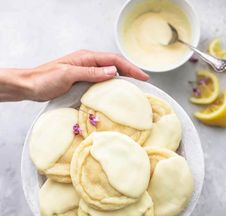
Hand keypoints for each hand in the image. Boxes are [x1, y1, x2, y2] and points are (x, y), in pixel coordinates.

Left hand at [25, 50, 148, 100]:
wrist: (30, 86)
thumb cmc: (45, 79)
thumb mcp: (68, 74)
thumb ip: (90, 72)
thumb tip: (113, 71)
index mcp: (86, 58)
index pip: (113, 61)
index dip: (130, 68)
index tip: (143, 77)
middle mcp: (87, 63)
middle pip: (113, 66)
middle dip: (129, 72)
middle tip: (143, 83)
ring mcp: (84, 72)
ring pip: (108, 74)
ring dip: (121, 79)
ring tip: (133, 89)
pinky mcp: (80, 82)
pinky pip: (100, 83)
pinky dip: (110, 86)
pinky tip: (114, 94)